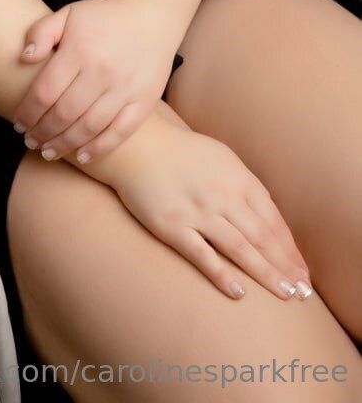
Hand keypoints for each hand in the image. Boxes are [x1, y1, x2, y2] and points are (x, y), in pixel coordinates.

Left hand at [12, 0, 184, 163]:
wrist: (151, 13)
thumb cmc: (102, 17)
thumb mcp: (68, 14)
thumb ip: (41, 32)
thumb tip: (24, 58)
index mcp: (79, 49)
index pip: (45, 91)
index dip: (27, 112)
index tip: (18, 124)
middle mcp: (102, 70)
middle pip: (64, 113)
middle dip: (42, 132)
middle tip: (30, 141)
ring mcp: (125, 87)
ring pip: (89, 127)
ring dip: (65, 144)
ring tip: (49, 152)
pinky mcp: (144, 100)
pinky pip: (120, 132)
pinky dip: (99, 148)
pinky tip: (82, 156)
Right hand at [95, 114, 312, 302]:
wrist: (136, 146)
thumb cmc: (181, 153)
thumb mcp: (222, 158)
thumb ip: (245, 186)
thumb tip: (269, 216)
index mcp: (237, 178)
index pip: (272, 219)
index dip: (290, 248)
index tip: (302, 271)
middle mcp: (222, 195)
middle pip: (262, 237)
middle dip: (285, 266)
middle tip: (302, 291)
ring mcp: (197, 212)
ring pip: (239, 248)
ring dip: (265, 273)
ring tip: (285, 293)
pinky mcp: (173, 226)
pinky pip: (202, 254)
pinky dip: (222, 274)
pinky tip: (239, 292)